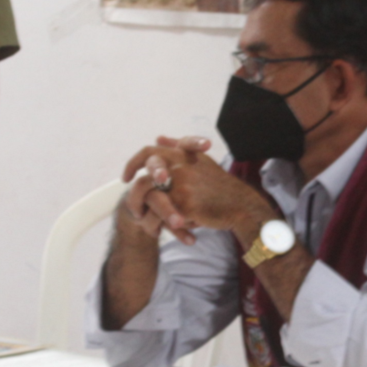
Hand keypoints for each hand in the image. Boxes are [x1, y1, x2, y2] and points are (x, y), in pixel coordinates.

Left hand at [117, 136, 268, 245]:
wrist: (239, 205)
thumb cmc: (219, 185)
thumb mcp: (200, 160)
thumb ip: (178, 148)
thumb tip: (159, 138)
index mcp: (182, 155)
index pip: (148, 152)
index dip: (134, 163)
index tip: (127, 176)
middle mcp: (180, 166)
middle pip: (145, 174)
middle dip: (135, 188)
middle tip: (131, 204)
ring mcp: (182, 185)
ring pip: (150, 196)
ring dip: (142, 206)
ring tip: (141, 217)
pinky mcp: (185, 205)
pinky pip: (164, 215)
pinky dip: (162, 223)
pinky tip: (161, 228)